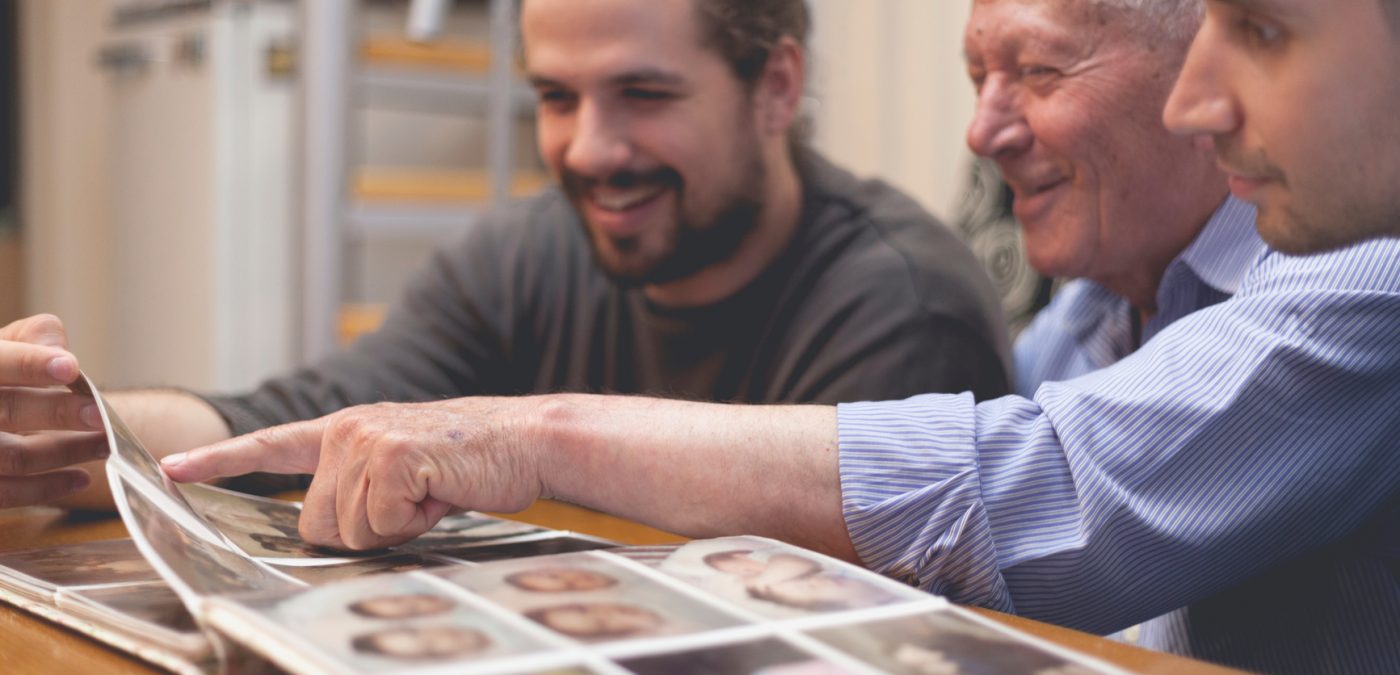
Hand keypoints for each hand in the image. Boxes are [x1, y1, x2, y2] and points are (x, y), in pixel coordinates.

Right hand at [0, 315, 110, 507]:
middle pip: (8, 410)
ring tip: (106, 443)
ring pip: (14, 456)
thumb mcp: (3, 346)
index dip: (30, 364)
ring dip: (67, 450)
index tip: (71, 367)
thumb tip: (59, 348)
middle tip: (102, 414)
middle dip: (58, 413)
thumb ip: (30, 338)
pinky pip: (8, 493)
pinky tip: (81, 477)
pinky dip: (47, 487)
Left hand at [161, 399, 545, 549]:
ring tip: (431, 494)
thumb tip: (329, 529)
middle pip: (314, 523)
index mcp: (346, 429)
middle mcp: (346, 428)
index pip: (272, 444)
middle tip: (413, 503)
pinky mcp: (392, 456)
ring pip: (345, 529)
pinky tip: (439, 493)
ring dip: (393, 528)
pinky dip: (413, 523)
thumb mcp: (405, 470)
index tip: (170, 470)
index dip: (219, 461)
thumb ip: (360, 487)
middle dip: (363, 530)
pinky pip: (378, 524)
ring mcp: (366, 439)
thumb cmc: (472, 462)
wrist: (527, 440)